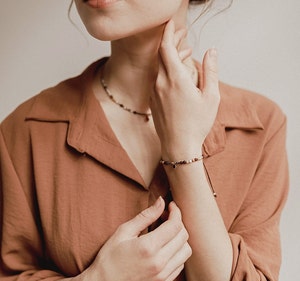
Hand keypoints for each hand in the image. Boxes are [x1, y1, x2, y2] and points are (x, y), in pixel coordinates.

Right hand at [79, 197, 191, 280]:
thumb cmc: (110, 256)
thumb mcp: (124, 231)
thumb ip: (146, 215)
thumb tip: (161, 201)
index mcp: (148, 246)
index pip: (175, 225)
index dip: (176, 211)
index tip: (170, 205)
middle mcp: (159, 262)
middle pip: (183, 236)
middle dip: (178, 222)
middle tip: (166, 216)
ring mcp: (163, 275)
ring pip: (186, 251)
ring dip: (180, 238)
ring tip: (167, 232)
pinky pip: (181, 264)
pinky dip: (178, 252)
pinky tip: (166, 247)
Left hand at [150, 20, 219, 159]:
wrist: (178, 146)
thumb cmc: (196, 124)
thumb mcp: (211, 97)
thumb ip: (211, 71)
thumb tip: (212, 51)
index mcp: (175, 79)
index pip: (166, 47)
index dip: (168, 32)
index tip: (172, 23)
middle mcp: (161, 83)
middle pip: (162, 54)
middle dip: (171, 41)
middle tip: (183, 36)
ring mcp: (154, 92)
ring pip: (160, 67)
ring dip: (171, 57)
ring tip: (186, 54)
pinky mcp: (153, 100)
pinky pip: (158, 78)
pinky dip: (166, 70)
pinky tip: (177, 74)